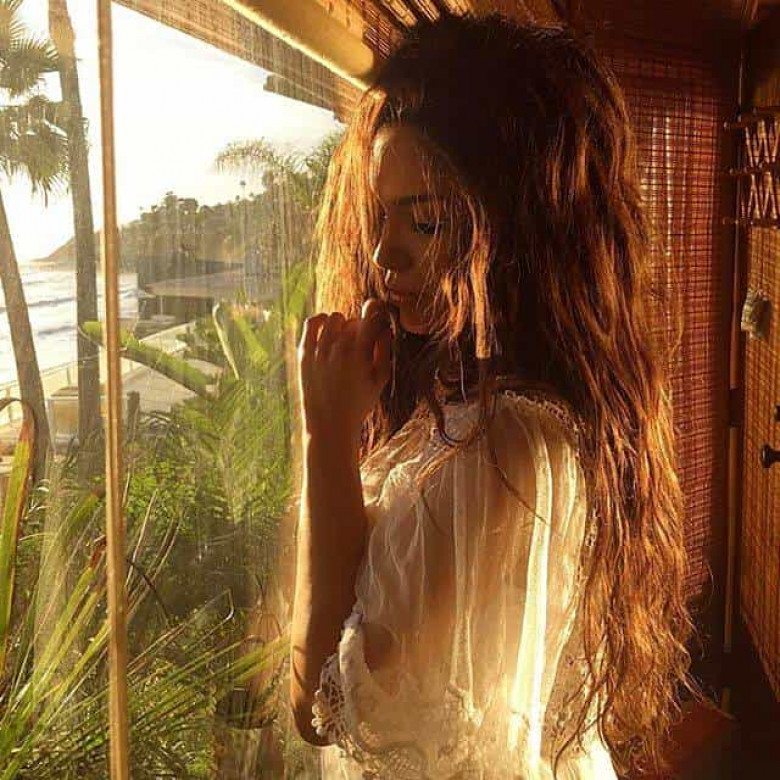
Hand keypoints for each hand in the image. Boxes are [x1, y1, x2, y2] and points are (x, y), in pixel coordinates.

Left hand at [297, 298, 393, 447]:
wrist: (329, 424)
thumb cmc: (359, 403)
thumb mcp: (381, 379)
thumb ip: (385, 350)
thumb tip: (385, 327)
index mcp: (361, 353)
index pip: (371, 314)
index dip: (376, 309)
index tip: (377, 311)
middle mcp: (339, 348)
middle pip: (353, 319)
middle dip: (360, 328)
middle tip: (360, 344)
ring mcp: (319, 350)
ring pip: (334, 318)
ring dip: (342, 325)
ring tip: (344, 340)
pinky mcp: (304, 353)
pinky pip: (312, 322)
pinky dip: (321, 320)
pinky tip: (327, 330)